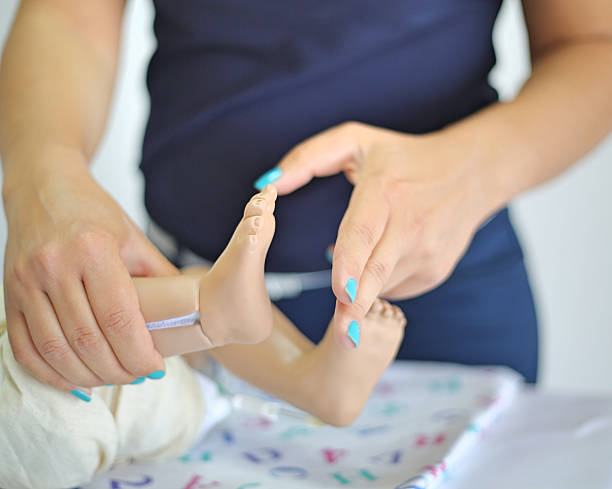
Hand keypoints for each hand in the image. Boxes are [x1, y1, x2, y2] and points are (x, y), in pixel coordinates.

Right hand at [3, 151, 177, 392]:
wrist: (44, 189)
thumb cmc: (94, 213)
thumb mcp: (135, 238)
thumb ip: (160, 276)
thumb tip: (187, 314)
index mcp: (94, 250)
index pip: (119, 320)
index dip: (139, 353)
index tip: (155, 366)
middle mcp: (55, 266)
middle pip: (89, 341)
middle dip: (118, 370)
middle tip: (138, 376)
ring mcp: (26, 282)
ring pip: (56, 350)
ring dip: (88, 376)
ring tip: (113, 379)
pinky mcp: (9, 295)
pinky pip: (25, 347)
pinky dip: (51, 372)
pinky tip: (75, 377)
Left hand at [266, 122, 492, 319]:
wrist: (471, 173)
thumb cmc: (402, 157)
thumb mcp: (356, 140)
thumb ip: (307, 158)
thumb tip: (267, 183)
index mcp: (385, 191)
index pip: (364, 232)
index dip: (351, 264)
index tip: (341, 291)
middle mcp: (410, 224)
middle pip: (376, 273)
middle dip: (356, 308)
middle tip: (341, 337)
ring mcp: (427, 251)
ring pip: (381, 285)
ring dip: (358, 290)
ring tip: (350, 277)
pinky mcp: (436, 270)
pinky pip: (395, 288)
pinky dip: (378, 284)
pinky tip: (380, 262)